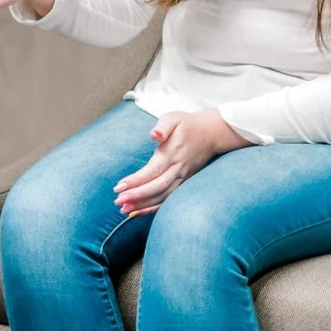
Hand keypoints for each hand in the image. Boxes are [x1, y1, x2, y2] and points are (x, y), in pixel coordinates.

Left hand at [113, 109, 250, 215]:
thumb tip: (154, 134)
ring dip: (144, 205)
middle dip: (136, 197)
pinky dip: (155, 208)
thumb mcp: (173, 118)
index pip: (152, 171)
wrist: (212, 133)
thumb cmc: (188, 124)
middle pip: (156, 188)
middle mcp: (178, 169)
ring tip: (124, 210)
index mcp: (172, 154)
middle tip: (117, 202)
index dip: (136, 181)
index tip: (119, 187)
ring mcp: (183, 177)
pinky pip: (169, 198)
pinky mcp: (184, 182)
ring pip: (163, 196)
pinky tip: (139, 212)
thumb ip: (163, 126)